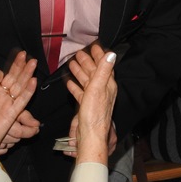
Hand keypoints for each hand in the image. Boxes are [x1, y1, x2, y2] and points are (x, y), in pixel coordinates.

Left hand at [0, 51, 37, 152]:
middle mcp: (1, 95)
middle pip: (13, 78)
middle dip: (20, 66)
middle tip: (25, 55)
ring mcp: (8, 103)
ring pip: (20, 86)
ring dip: (27, 74)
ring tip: (33, 62)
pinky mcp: (12, 113)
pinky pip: (22, 101)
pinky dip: (28, 91)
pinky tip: (33, 81)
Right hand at [66, 45, 116, 164]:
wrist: (90, 135)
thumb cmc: (94, 114)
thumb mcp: (98, 88)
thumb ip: (104, 70)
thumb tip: (111, 54)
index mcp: (108, 85)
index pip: (104, 66)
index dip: (99, 55)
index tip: (94, 46)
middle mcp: (103, 91)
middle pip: (94, 72)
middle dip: (87, 62)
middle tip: (79, 53)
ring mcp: (94, 98)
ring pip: (86, 81)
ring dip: (80, 72)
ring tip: (72, 63)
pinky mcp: (87, 106)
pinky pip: (80, 92)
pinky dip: (75, 86)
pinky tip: (69, 82)